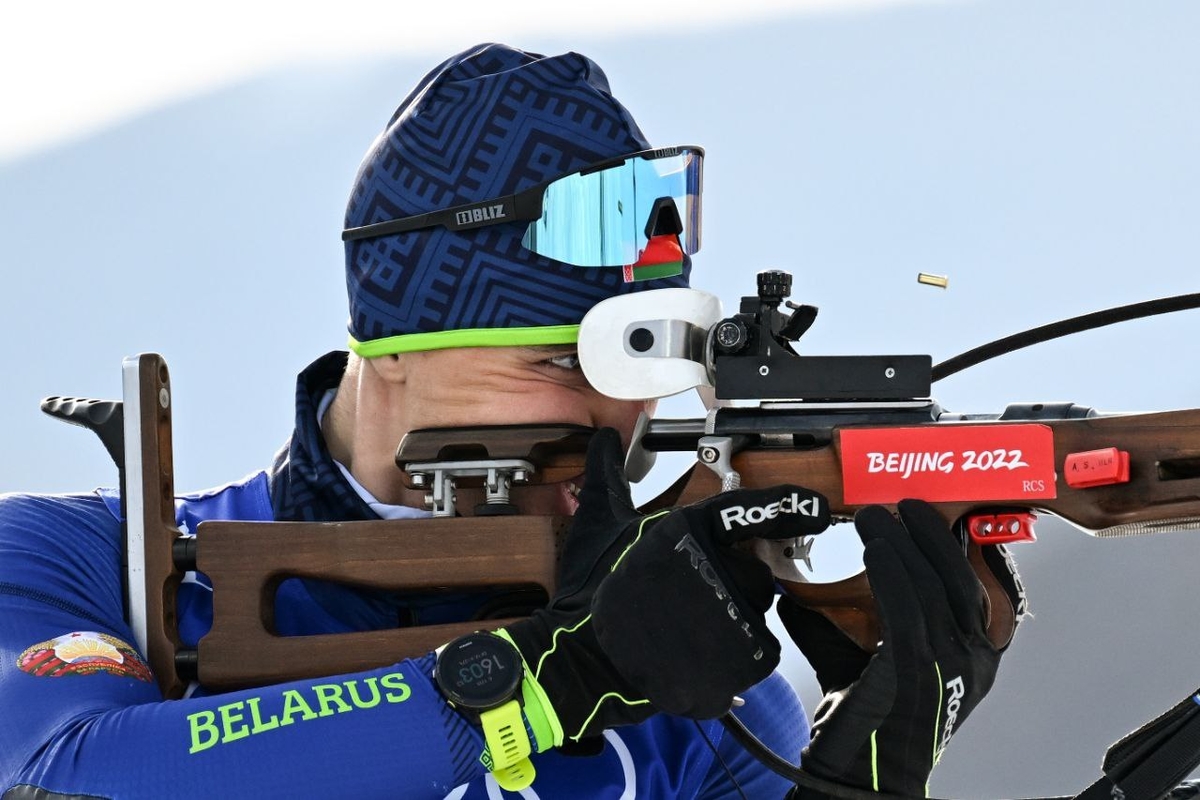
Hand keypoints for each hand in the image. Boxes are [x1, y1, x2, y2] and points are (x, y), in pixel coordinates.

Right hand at [500, 428, 829, 749]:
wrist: (580, 659)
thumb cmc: (590, 592)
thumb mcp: (598, 525)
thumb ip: (610, 477)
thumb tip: (603, 439)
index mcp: (688, 527)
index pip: (747, 512)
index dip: (786, 508)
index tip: (815, 508)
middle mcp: (715, 566)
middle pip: (754, 570)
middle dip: (731, 581)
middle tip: (688, 599)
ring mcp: (729, 613)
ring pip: (756, 609)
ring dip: (733, 618)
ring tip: (688, 628)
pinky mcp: (737, 658)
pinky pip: (759, 650)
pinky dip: (737, 655)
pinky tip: (699, 653)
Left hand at [781, 500, 1023, 796]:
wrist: (860, 775)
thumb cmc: (864, 717)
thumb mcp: (861, 657)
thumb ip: (847, 619)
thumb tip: (801, 583)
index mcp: (976, 658)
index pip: (993, 593)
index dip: (976, 550)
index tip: (953, 517)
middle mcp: (974, 661)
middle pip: (963, 579)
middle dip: (934, 535)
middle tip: (907, 504)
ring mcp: (950, 667)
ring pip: (935, 589)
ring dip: (905, 544)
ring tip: (877, 515)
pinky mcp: (914, 672)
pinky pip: (908, 612)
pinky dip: (892, 574)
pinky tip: (875, 549)